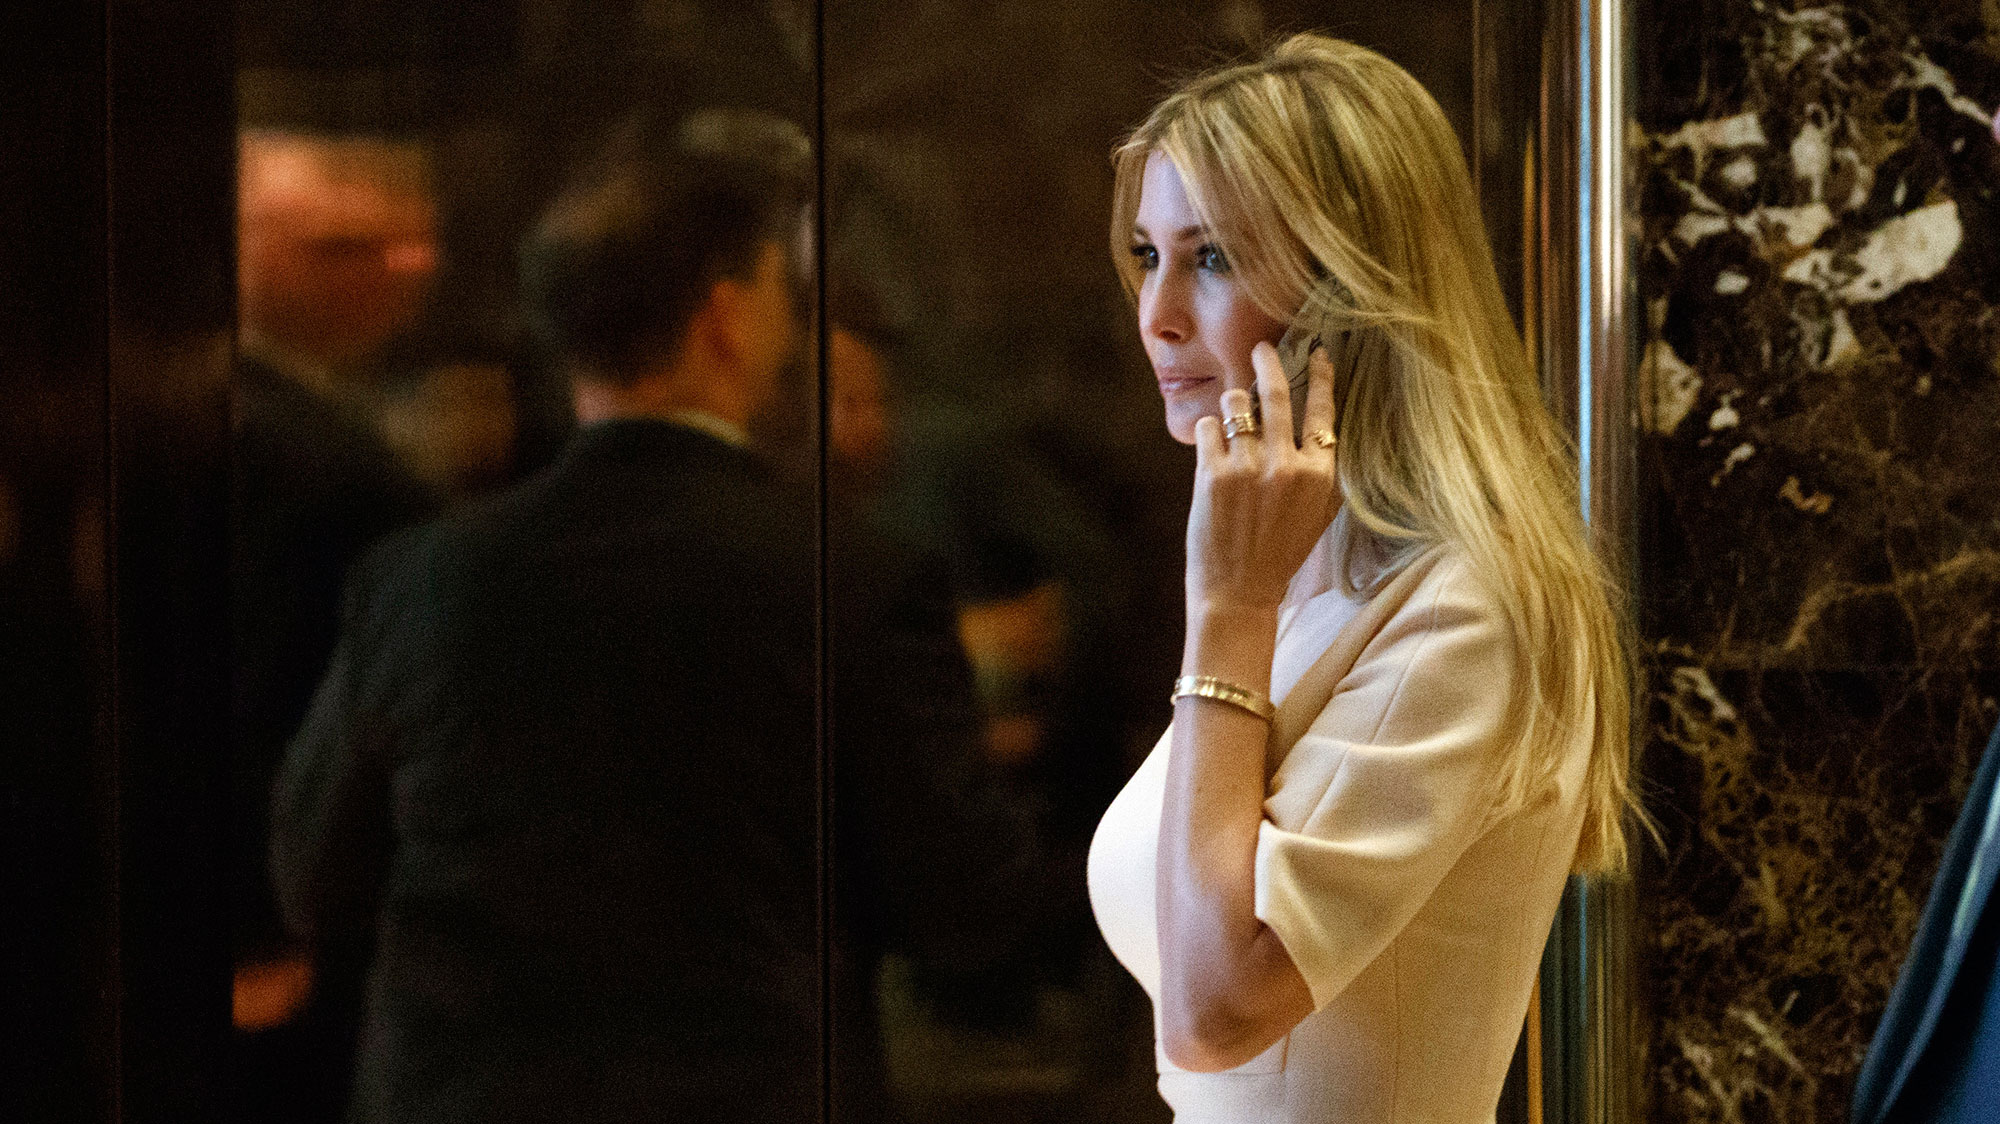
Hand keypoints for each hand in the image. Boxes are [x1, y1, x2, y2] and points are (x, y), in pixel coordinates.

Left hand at [1186, 341, 1340, 612]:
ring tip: (1232, 424)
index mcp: (1319, 475)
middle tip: (1262, 349)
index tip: (1319, 353)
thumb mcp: (1318, 514)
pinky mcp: (1212, 473)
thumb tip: (1326, 428)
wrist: (1238, 592)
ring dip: (1233, 407)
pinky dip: (1208, 433)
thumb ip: (1323, 471)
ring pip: (1237, 405)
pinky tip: (1212, 451)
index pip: (1324, 411)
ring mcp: (1248, 467)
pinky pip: (1208, 427)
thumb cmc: (1279, 554)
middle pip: (1277, 393)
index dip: (1321, 377)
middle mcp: (1287, 465)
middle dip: (1268, 362)